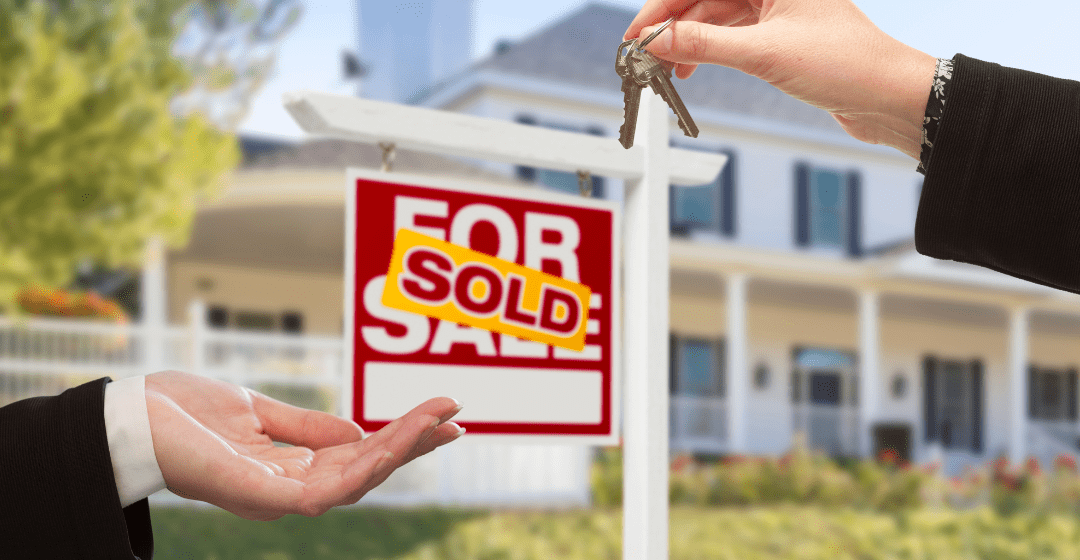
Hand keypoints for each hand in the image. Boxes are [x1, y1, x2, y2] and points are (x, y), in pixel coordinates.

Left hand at [144, 371, 462, 519]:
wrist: (127, 415)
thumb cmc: (182, 412)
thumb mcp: (257, 410)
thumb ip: (306, 426)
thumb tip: (358, 432)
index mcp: (290, 469)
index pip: (360, 456)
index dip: (402, 437)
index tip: (444, 412)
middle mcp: (289, 489)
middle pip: (367, 471)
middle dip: (414, 444)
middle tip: (457, 418)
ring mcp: (276, 496)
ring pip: (356, 482)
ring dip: (400, 451)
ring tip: (437, 422)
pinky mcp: (261, 496)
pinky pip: (325, 491)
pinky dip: (363, 467)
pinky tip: (390, 444)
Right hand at [625, 0, 936, 159]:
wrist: (887, 97)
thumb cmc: (847, 63)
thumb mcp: (764, 52)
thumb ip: (704, 44)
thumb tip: (659, 40)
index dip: (664, 6)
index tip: (638, 34)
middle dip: (672, 25)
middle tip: (644, 54)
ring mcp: (777, 11)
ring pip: (716, 18)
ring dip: (687, 42)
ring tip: (665, 69)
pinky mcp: (780, 37)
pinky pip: (731, 37)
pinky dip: (708, 53)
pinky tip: (690, 70)